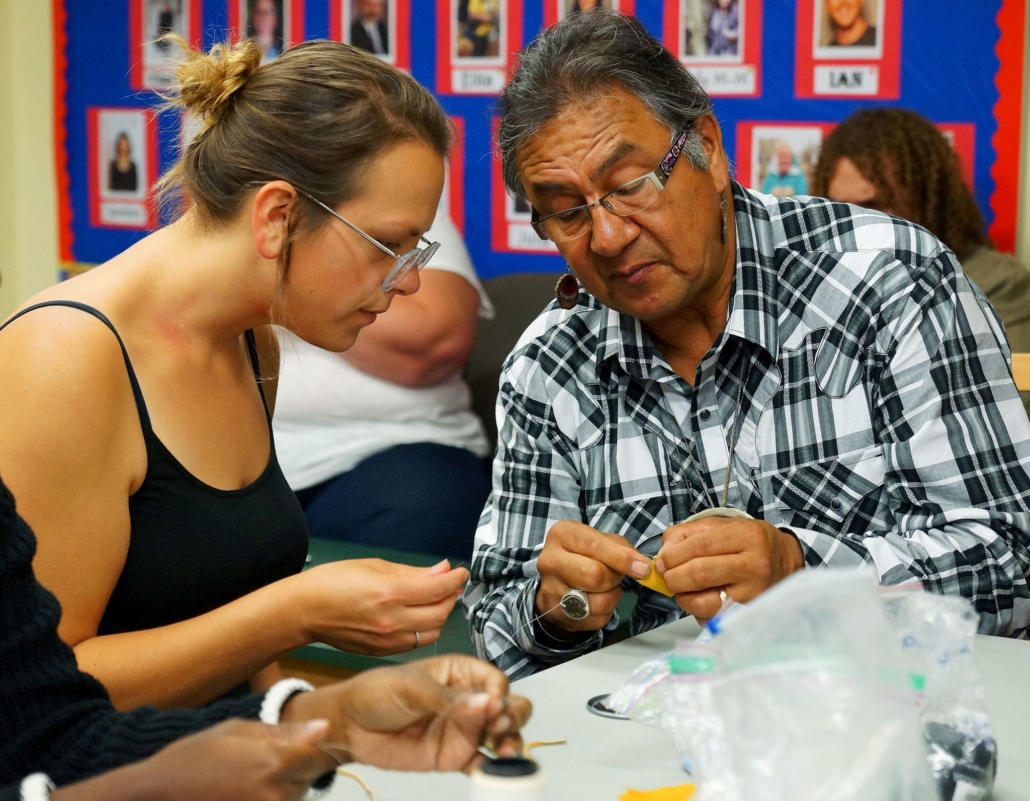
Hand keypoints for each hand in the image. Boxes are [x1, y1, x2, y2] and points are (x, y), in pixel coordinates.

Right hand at [52, 719, 336, 800]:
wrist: (157, 794)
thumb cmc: (194, 755)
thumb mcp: (235, 730)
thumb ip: (283, 731)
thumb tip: (325, 727)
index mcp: (271, 763)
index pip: (316, 754)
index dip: (307, 746)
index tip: (294, 743)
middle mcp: (274, 794)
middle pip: (306, 778)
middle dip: (292, 768)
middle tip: (258, 762)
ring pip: (294, 796)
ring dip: (281, 787)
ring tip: (247, 779)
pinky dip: (269, 798)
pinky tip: (243, 791)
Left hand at [282, 655, 531, 773]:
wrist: (351, 726)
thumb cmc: (377, 692)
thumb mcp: (411, 687)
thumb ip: (447, 698)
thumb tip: (484, 702)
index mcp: (459, 673)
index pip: (494, 680)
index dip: (499, 692)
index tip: (492, 704)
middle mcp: (467, 700)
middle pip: (507, 705)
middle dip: (511, 716)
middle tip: (497, 727)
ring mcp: (463, 729)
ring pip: (502, 734)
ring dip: (510, 741)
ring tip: (502, 751)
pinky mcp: (455, 755)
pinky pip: (481, 762)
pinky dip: (492, 768)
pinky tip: (492, 770)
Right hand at [292, 558, 467, 655]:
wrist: (304, 611)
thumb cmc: (332, 582)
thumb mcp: (373, 566)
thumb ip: (411, 572)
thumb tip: (442, 570)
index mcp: (389, 593)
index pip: (438, 588)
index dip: (455, 579)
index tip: (461, 572)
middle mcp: (391, 620)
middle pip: (441, 613)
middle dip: (451, 596)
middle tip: (449, 585)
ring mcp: (387, 640)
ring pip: (432, 632)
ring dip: (440, 615)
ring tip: (434, 600)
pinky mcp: (382, 652)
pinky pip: (416, 642)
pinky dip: (424, 629)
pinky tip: (418, 616)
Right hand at [535, 520, 649, 635]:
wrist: (556, 581)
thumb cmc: (583, 554)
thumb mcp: (600, 540)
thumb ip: (621, 548)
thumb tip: (641, 566)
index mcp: (562, 535)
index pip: (595, 547)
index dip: (622, 559)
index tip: (643, 568)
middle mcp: (550, 561)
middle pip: (594, 575)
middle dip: (614, 578)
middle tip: (617, 576)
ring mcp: (550, 590)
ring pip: (597, 602)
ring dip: (612, 597)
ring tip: (606, 588)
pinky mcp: (557, 614)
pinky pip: (596, 620)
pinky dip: (606, 612)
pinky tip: (597, 601)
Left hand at [655, 517, 803, 620]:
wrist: (785, 562)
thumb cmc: (748, 543)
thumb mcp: (721, 527)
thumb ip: (686, 534)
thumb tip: (663, 555)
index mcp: (747, 536)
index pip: (699, 546)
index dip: (672, 556)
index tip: (661, 562)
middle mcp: (754, 565)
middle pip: (698, 574)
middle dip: (672, 577)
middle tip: (666, 577)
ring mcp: (754, 594)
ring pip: (702, 602)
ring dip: (682, 597)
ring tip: (683, 589)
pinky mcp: (749, 615)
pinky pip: (711, 619)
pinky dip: (696, 612)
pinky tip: (701, 599)